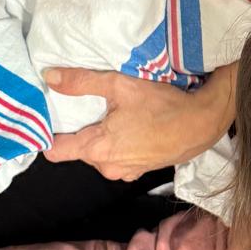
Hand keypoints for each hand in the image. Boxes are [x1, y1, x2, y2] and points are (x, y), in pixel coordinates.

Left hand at [43, 64, 236, 180]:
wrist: (201, 124)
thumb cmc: (161, 105)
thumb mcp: (119, 85)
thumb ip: (81, 82)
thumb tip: (50, 77)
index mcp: (97, 149)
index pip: (56, 152)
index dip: (49, 134)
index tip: (50, 118)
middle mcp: (107, 167)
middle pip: (78, 149)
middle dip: (81, 129)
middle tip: (92, 107)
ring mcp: (124, 172)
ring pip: (98, 153)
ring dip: (101, 136)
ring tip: (115, 114)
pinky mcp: (138, 171)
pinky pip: (116, 157)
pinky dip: (118, 144)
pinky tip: (131, 126)